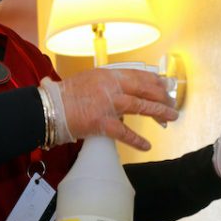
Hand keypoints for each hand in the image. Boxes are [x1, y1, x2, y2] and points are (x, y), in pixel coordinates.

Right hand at [41, 68, 178, 150]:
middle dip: (161, 96)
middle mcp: (110, 87)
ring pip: (140, 106)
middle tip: (172, 103)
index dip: (154, 80)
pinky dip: (137, 140)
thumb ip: (106, 83)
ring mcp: (107, 104)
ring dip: (158, 112)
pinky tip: (146, 146)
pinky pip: (124, 132)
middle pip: (144, 89)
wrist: (49, 107)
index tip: (164, 84)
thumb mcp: (87, 79)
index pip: (137, 75)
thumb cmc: (65, 94)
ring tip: (170, 118)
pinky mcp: (102, 122)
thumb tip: (122, 89)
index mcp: (107, 75)